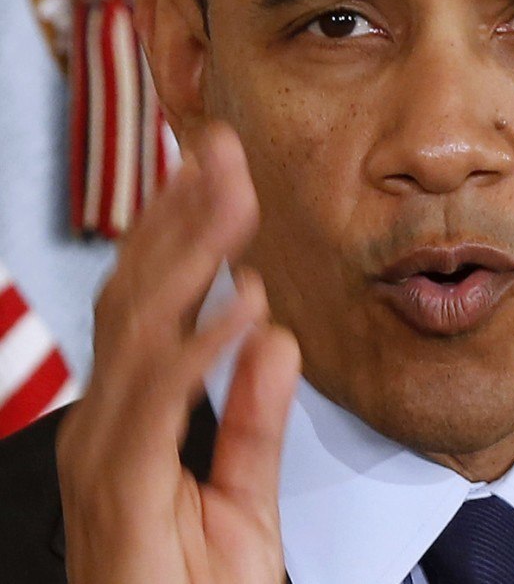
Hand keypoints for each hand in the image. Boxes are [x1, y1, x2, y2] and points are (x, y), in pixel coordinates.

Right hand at [56, 123, 299, 583]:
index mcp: (133, 419)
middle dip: (180, 215)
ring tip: (230, 194)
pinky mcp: (120, 496)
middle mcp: (108, 425)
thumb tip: (273, 337)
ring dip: (188, 254)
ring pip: (141, 330)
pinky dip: (200, 349)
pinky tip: (241, 307)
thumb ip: (254, 417)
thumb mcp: (241, 502)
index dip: (180, 230)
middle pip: (139, 295)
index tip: (216, 172)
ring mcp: (105, 457)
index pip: (152, 302)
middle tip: (218, 147)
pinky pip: (160, 405)